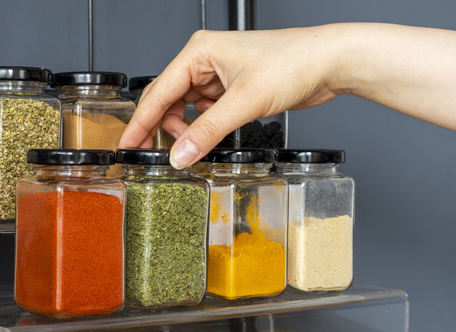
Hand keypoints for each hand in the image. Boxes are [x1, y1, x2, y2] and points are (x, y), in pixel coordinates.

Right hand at [118, 27, 342, 168]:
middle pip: (168, 100)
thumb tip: (179, 155)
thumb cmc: (292, 62)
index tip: (126, 144)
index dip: (140, 121)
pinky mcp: (233, 90)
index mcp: (199, 52)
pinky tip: (212, 137)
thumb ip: (208, 131)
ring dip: (187, 130)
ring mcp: (218, 76)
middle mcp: (204, 61)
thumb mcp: (244, 101)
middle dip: (162, 128)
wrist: (328, 62)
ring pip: (187, 109)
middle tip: (154, 155)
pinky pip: (206, 113)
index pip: (158, 91)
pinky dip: (205, 128)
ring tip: (194, 147)